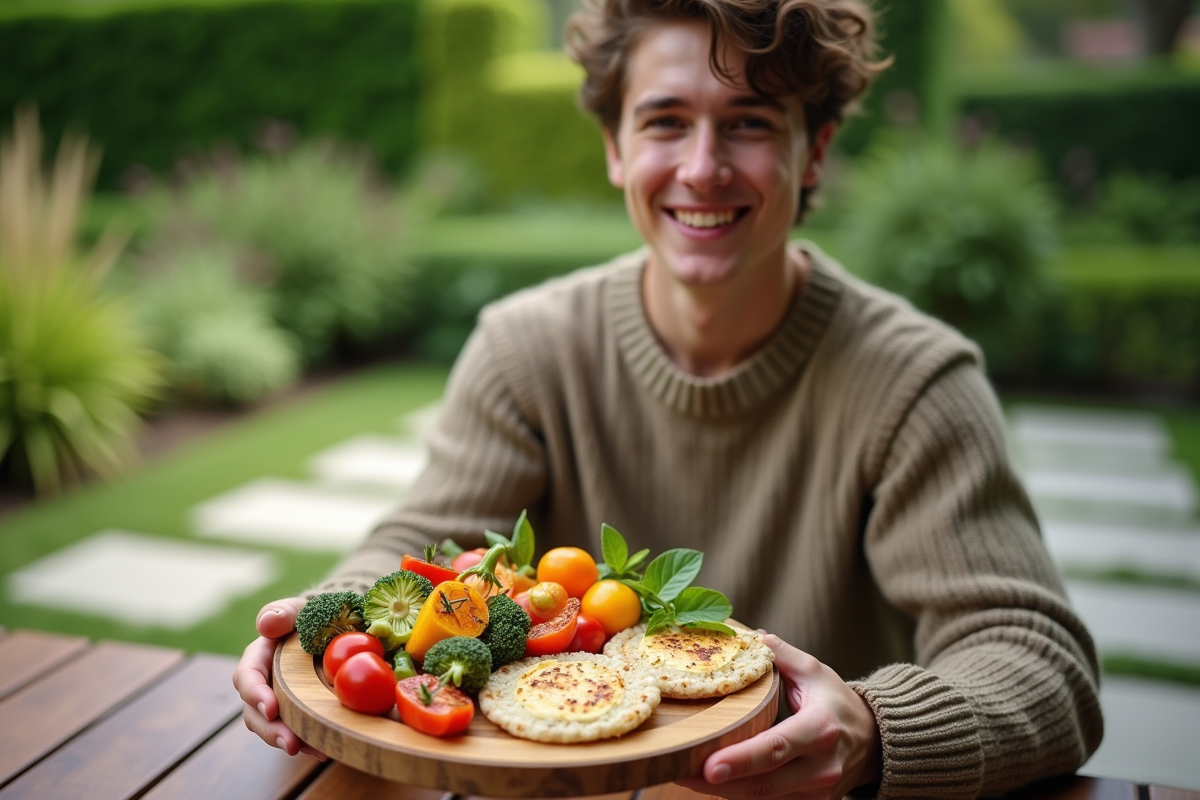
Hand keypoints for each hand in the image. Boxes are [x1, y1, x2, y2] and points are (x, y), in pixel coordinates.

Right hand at [232, 597, 326, 759]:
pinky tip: (324, 749)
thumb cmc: (313, 617)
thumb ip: (284, 612)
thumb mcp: (301, 609)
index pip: (248, 676)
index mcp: (259, 656)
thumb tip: (265, 625)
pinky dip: (306, 743)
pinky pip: (294, 732)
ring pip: (271, 727)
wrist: (334, 630)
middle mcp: (263, 682)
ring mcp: (278, 700)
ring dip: (287, 741)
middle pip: (254, 712)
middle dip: (270, 730)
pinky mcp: (294, 713)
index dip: (255, 694)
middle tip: (289, 743)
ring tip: (313, 751)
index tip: (271, 708)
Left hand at [676, 634, 880, 798]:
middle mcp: (820, 767)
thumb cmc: (836, 702)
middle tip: (679, 770)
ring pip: (762, 798)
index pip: (778, 747)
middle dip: (719, 783)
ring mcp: (815, 792)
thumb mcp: (814, 671)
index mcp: (820, 729)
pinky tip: (708, 782)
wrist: (873, 741)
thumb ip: (780, 654)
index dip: (742, 759)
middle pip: (764, 783)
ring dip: (721, 791)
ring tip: (682, 773)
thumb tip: (748, 637)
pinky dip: (737, 794)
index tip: (709, 765)